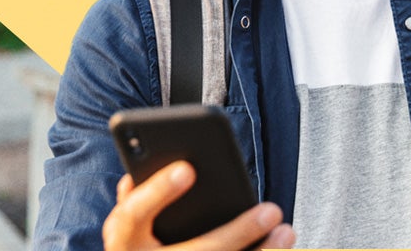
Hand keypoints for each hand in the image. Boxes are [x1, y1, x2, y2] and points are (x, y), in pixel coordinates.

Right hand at [102, 161, 295, 250]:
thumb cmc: (139, 238)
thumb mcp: (129, 219)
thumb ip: (139, 194)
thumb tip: (145, 169)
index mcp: (123, 240)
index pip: (133, 215)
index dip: (157, 191)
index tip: (188, 168)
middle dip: (238, 233)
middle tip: (272, 210)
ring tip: (287, 230)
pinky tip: (282, 244)